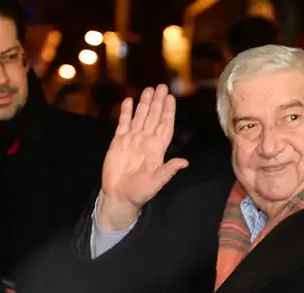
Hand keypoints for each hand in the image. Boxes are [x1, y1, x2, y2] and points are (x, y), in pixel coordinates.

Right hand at [98, 84, 187, 230]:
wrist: (118, 196)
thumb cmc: (140, 192)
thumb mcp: (157, 182)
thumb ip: (168, 170)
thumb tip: (184, 162)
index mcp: (157, 149)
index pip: (165, 126)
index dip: (168, 112)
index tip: (171, 98)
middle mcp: (146, 141)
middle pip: (154, 117)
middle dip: (158, 102)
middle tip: (162, 86)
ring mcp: (132, 140)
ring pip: (140, 117)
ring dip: (145, 103)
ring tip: (149, 89)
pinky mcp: (118, 142)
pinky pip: (123, 123)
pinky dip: (126, 112)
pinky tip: (129, 101)